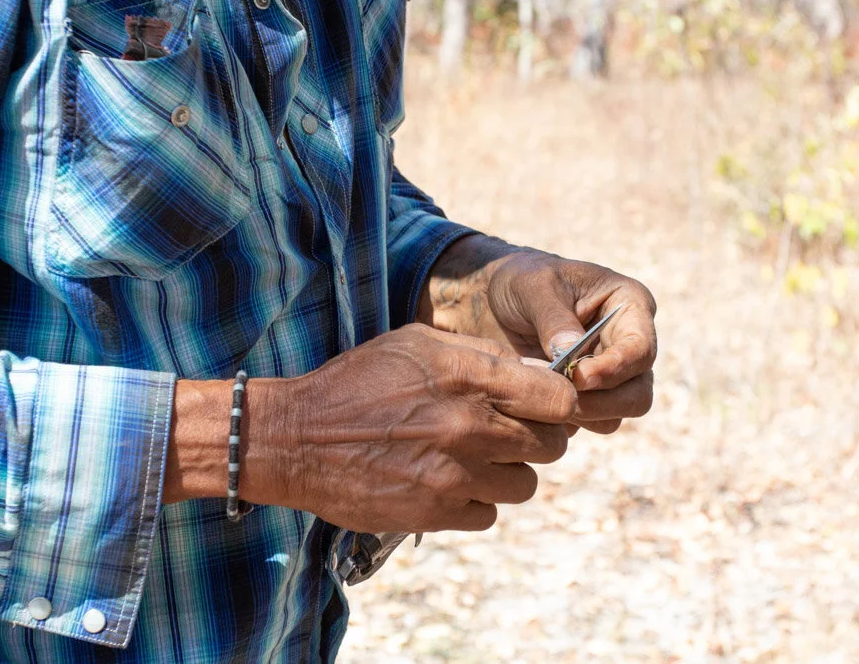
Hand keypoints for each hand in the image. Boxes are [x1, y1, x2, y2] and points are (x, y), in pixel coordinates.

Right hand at [220, 324, 576, 533]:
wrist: (296, 439)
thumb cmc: (358, 382)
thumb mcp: (417, 344)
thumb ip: (480, 355)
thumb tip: (536, 374)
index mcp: (467, 375)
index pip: (559, 399)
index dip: (562, 404)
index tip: (549, 406)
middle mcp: (468, 425)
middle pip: (551, 445)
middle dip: (536, 439)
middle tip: (506, 433)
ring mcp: (454, 473)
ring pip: (525, 485)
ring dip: (506, 474)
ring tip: (471, 459)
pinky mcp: (436, 512)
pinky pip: (488, 515)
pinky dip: (475, 503)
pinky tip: (446, 483)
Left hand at [419, 235, 656, 434]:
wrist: (493, 302)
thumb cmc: (521, 281)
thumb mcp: (533, 286)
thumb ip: (554, 318)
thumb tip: (571, 352)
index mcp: (630, 307)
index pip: (641, 350)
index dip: (616, 368)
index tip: (579, 376)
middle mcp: (627, 347)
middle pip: (637, 395)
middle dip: (600, 402)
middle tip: (556, 395)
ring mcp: (609, 378)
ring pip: (613, 417)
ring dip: (577, 413)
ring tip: (536, 390)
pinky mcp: (586, 399)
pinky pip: (583, 425)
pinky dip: (558, 420)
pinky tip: (529, 399)